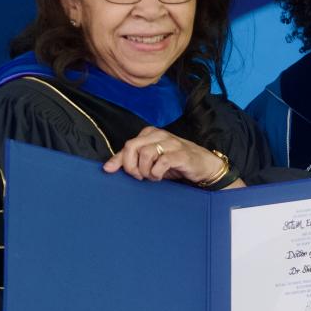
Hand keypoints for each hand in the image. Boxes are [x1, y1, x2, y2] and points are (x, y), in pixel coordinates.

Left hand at [103, 126, 231, 185]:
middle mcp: (159, 135)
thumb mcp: (150, 161)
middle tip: (138, 176)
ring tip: (152, 176)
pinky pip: (162, 162)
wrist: (203, 164)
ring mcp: (170, 143)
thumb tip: (107, 168)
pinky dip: (157, 172)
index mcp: (150, 134)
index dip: (118, 160)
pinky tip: (160, 176)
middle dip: (130, 166)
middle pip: (132, 147)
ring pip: (146, 154)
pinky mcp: (180, 154)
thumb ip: (130, 161)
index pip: (127, 145)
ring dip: (145, 170)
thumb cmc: (175, 163)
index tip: (111, 171)